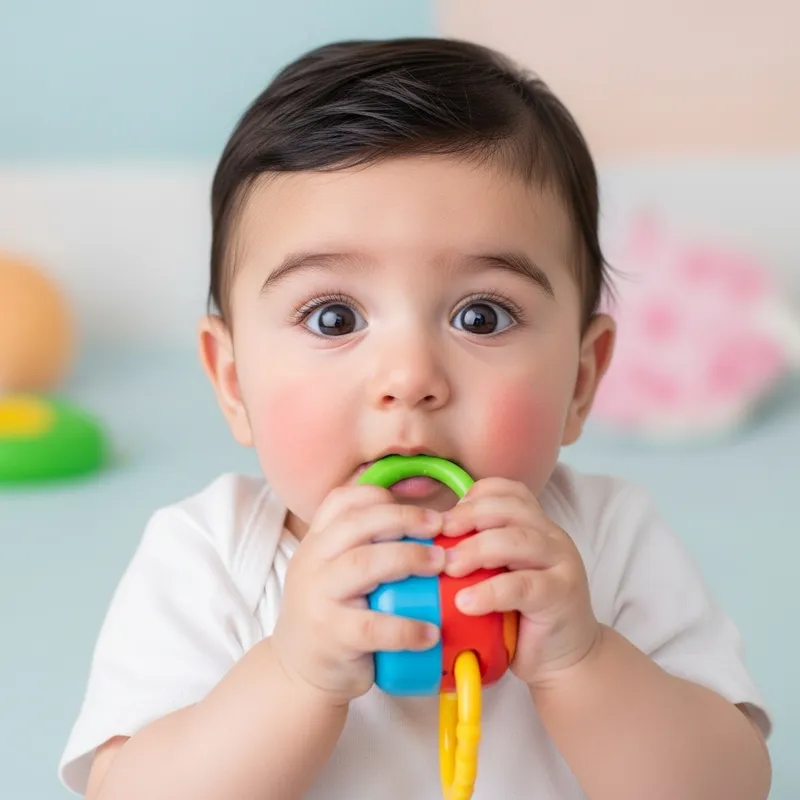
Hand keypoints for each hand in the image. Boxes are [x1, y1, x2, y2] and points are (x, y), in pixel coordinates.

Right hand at [271, 485, 445, 705]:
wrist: (299, 672)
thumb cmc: (332, 615)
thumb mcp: (333, 572)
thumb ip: (362, 546)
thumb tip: (424, 524)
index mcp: (316, 541)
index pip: (341, 501)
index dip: (381, 498)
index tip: (419, 511)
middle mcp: (312, 561)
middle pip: (356, 524)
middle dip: (402, 519)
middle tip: (438, 527)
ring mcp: (319, 597)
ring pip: (363, 563)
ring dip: (408, 557)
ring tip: (440, 564)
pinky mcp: (332, 635)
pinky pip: (373, 625)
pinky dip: (406, 626)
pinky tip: (431, 631)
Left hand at [440, 478, 599, 687]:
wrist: (565, 658)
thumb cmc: (520, 615)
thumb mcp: (496, 576)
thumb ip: (475, 555)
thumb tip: (425, 543)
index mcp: (534, 524)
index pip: (506, 490)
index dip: (472, 498)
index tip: (444, 520)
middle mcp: (551, 535)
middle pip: (508, 508)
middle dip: (468, 517)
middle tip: (437, 536)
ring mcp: (561, 562)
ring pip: (517, 540)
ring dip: (476, 550)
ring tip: (448, 567)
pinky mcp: (563, 594)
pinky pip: (523, 586)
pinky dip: (490, 592)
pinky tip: (466, 602)